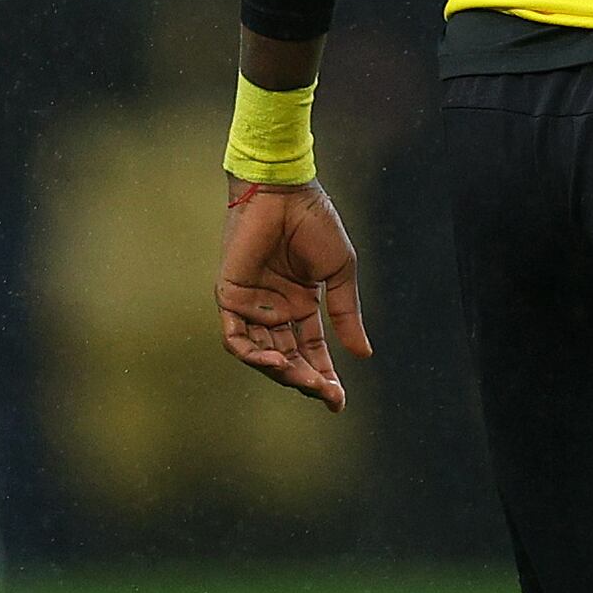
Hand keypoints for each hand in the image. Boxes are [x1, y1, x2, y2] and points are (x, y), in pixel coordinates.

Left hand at [215, 179, 373, 409]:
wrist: (286, 192)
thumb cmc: (315, 223)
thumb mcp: (339, 273)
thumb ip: (345, 313)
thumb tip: (363, 354)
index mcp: (301, 305)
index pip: (312, 351)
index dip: (325, 376)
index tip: (338, 401)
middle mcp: (274, 310)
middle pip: (288, 359)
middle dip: (307, 380)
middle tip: (327, 394)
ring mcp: (251, 305)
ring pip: (262, 355)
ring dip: (283, 372)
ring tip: (305, 379)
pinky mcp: (230, 296)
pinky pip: (236, 338)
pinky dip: (253, 355)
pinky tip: (278, 362)